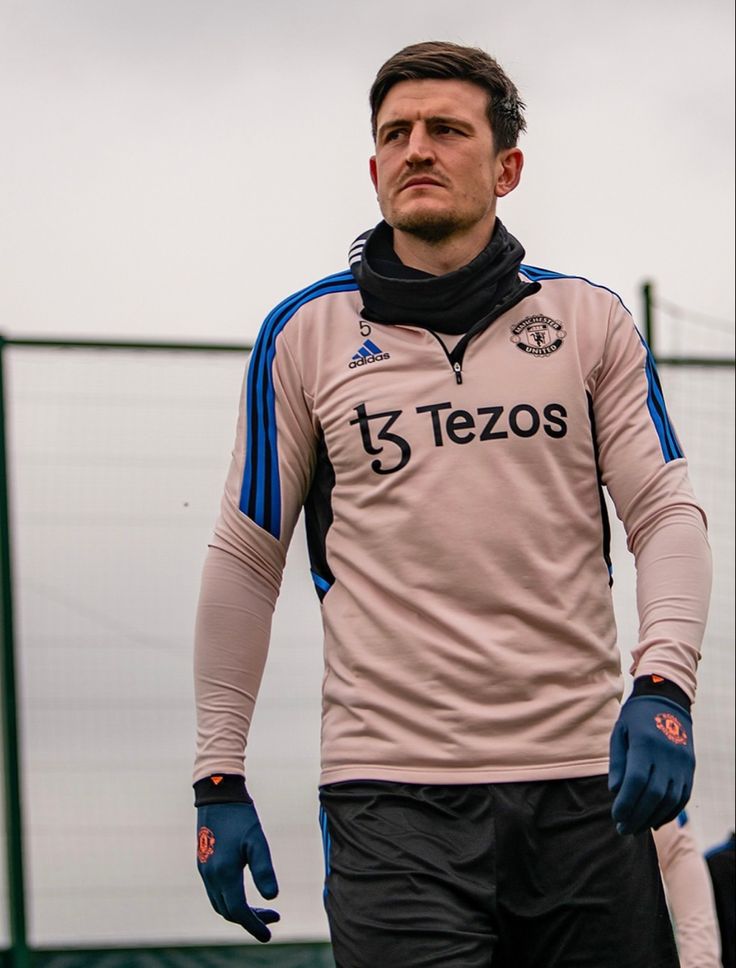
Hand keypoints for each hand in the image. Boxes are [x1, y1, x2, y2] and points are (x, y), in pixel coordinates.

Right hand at [196, 801, 279, 941]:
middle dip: (250, 920)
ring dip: (240, 911)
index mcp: (224, 873)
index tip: (269, 935)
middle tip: (274, 918)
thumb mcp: (257, 841)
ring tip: (263, 909)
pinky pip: (215, 892)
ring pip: (220, 903)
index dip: (253, 925)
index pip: (238, 910)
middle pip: (228, 911)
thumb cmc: (241, 816)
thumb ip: (264, 870)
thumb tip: (272, 897)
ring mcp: (204, 870)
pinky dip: (230, 900)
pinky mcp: (204, 863)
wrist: (218, 795)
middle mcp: (210, 876)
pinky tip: (244, 893)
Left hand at [609, 695, 694, 835]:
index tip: (615, 817)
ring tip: (636, 828)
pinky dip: (669, 812)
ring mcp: (682, 762)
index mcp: (645, 744)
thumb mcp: (620, 733)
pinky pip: (683, 796)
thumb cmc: (636, 717)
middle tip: (623, 830)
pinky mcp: (690, 767)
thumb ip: (618, 763)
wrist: (666, 699)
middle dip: (637, 816)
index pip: (636, 782)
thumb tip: (616, 792)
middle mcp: (667, 754)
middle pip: (654, 795)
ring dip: (652, 818)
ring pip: (670, 799)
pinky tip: (655, 820)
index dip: (626, 803)